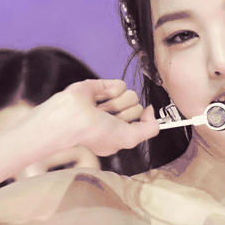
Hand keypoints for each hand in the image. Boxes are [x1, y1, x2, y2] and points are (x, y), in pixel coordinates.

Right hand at [44, 79, 159, 155]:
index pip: (141, 122)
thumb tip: (151, 110)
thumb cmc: (96, 133)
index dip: (133, 124)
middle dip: (124, 114)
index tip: (119, 128)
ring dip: (116, 104)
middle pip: (137, 108)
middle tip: (107, 119)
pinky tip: (98, 99)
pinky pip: (121, 85)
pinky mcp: (103, 87)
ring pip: (132, 96)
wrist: (73, 119)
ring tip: (100, 110)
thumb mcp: (130, 139)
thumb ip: (150, 128)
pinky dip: (110, 92)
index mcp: (120, 133)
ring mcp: (109, 102)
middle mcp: (115, 118)